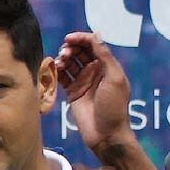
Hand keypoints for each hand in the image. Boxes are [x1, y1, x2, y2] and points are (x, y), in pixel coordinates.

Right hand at [55, 30, 135, 161]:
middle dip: (71, 48)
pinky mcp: (72, 92)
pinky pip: (62, 77)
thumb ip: (105, 56)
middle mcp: (95, 71)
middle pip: (80, 52)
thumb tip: (97, 35)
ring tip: (60, 62)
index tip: (69, 39)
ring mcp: (83, 81)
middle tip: (65, 53)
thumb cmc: (114, 106)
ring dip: (64, 58)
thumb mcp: (114, 78)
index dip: (82, 38)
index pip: (94, 45)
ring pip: (70, 63)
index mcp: (107, 66)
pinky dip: (57, 70)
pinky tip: (55, 69)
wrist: (106, 134)